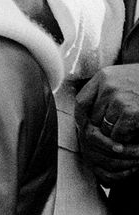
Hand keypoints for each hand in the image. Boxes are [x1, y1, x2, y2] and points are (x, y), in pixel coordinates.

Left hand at [75, 65, 138, 184]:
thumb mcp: (120, 79)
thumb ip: (103, 91)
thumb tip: (86, 117)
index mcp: (103, 76)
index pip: (81, 101)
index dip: (81, 118)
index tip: (85, 127)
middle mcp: (107, 86)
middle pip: (92, 117)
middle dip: (100, 130)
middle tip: (111, 135)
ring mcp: (119, 98)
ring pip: (105, 128)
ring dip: (114, 135)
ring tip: (126, 131)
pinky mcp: (131, 112)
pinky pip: (118, 134)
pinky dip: (125, 138)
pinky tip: (135, 132)